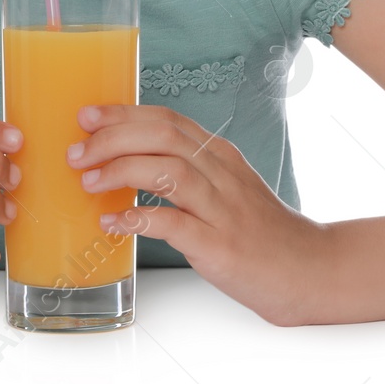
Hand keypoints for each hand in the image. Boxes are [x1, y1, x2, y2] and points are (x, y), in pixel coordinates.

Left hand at [68, 103, 330, 325]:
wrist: (307, 269)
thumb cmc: (259, 230)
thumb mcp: (226, 186)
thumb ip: (185, 169)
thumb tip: (127, 161)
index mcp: (219, 155)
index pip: (166, 119)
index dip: (122, 114)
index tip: (87, 117)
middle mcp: (221, 173)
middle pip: (162, 137)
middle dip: (111, 139)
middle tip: (77, 154)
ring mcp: (222, 208)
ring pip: (167, 171)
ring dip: (120, 171)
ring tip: (89, 182)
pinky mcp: (220, 245)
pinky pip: (173, 224)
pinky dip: (138, 219)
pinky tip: (113, 224)